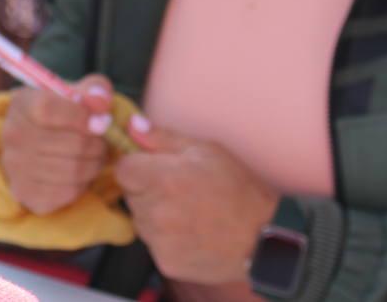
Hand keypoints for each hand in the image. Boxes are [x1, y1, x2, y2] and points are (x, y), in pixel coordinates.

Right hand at [0, 74, 113, 214]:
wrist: (35, 139)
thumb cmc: (62, 112)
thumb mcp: (77, 92)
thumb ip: (95, 89)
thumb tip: (101, 103)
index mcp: (23, 104)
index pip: (49, 109)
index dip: (83, 116)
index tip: (102, 121)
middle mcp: (13, 135)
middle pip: (70, 144)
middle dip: (98, 144)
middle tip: (105, 142)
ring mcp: (15, 166)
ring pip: (74, 170)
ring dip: (95, 164)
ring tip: (97, 156)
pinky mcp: (25, 192)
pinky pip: (68, 192)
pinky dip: (83, 183)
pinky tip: (81, 172)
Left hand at [115, 118, 278, 284]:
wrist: (263, 239)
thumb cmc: (239, 190)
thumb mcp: (206, 151)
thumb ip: (162, 137)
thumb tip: (133, 124)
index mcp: (162, 179)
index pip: (123, 169)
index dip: (137, 165)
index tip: (153, 167)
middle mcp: (156, 212)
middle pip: (131, 194)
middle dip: (148, 189)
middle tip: (180, 189)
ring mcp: (159, 240)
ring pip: (140, 220)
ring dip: (155, 214)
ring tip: (189, 211)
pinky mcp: (165, 262)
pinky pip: (153, 243)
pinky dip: (166, 238)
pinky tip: (191, 231)